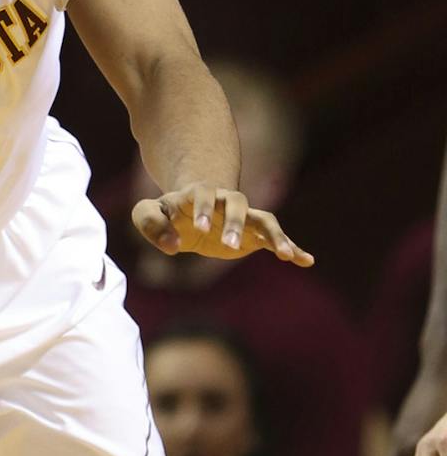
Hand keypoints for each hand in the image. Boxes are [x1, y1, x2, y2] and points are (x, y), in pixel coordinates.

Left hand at [132, 187, 312, 264]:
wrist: (192, 211)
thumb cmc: (169, 212)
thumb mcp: (149, 212)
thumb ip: (150, 222)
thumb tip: (170, 244)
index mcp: (199, 194)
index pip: (203, 195)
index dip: (203, 208)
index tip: (198, 229)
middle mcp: (225, 202)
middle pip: (238, 203)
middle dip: (235, 222)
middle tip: (229, 245)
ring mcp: (244, 217)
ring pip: (264, 219)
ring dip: (274, 235)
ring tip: (285, 254)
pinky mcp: (254, 235)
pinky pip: (276, 239)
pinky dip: (292, 248)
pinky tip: (306, 261)